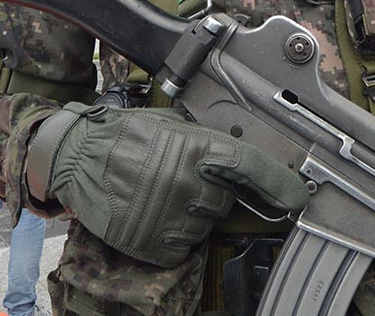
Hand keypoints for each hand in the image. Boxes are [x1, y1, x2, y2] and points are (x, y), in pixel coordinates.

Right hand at [41, 103, 307, 267]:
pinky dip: (168, 236)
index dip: (279, 183)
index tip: (298, 196)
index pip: (252, 167)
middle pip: (223, 201)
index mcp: (197, 148)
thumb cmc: (123, 136)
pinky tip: (149, 214)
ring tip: (156, 194)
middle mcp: (189, 183)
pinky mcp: (153, 244)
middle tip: (178, 179)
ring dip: (187, 215)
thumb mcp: (171, 126)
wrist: (76, 157)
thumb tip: (238, 159)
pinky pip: (179, 248)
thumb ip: (205, 143)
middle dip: (208, 193)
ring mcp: (171, 216)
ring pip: (201, 226)